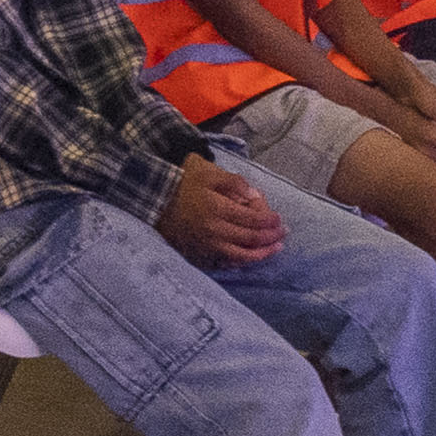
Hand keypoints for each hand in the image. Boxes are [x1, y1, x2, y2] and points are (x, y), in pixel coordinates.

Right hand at [157, 157, 281, 266]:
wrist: (152, 197)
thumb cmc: (182, 181)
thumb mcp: (209, 172)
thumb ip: (234, 182)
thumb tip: (255, 196)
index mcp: (217, 209)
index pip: (252, 219)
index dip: (270, 220)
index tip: (280, 219)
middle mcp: (213, 231)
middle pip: (250, 239)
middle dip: (270, 237)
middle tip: (283, 233)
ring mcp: (205, 245)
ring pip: (240, 255)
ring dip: (260, 254)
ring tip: (274, 249)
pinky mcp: (197, 254)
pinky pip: (223, 263)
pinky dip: (240, 262)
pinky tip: (249, 258)